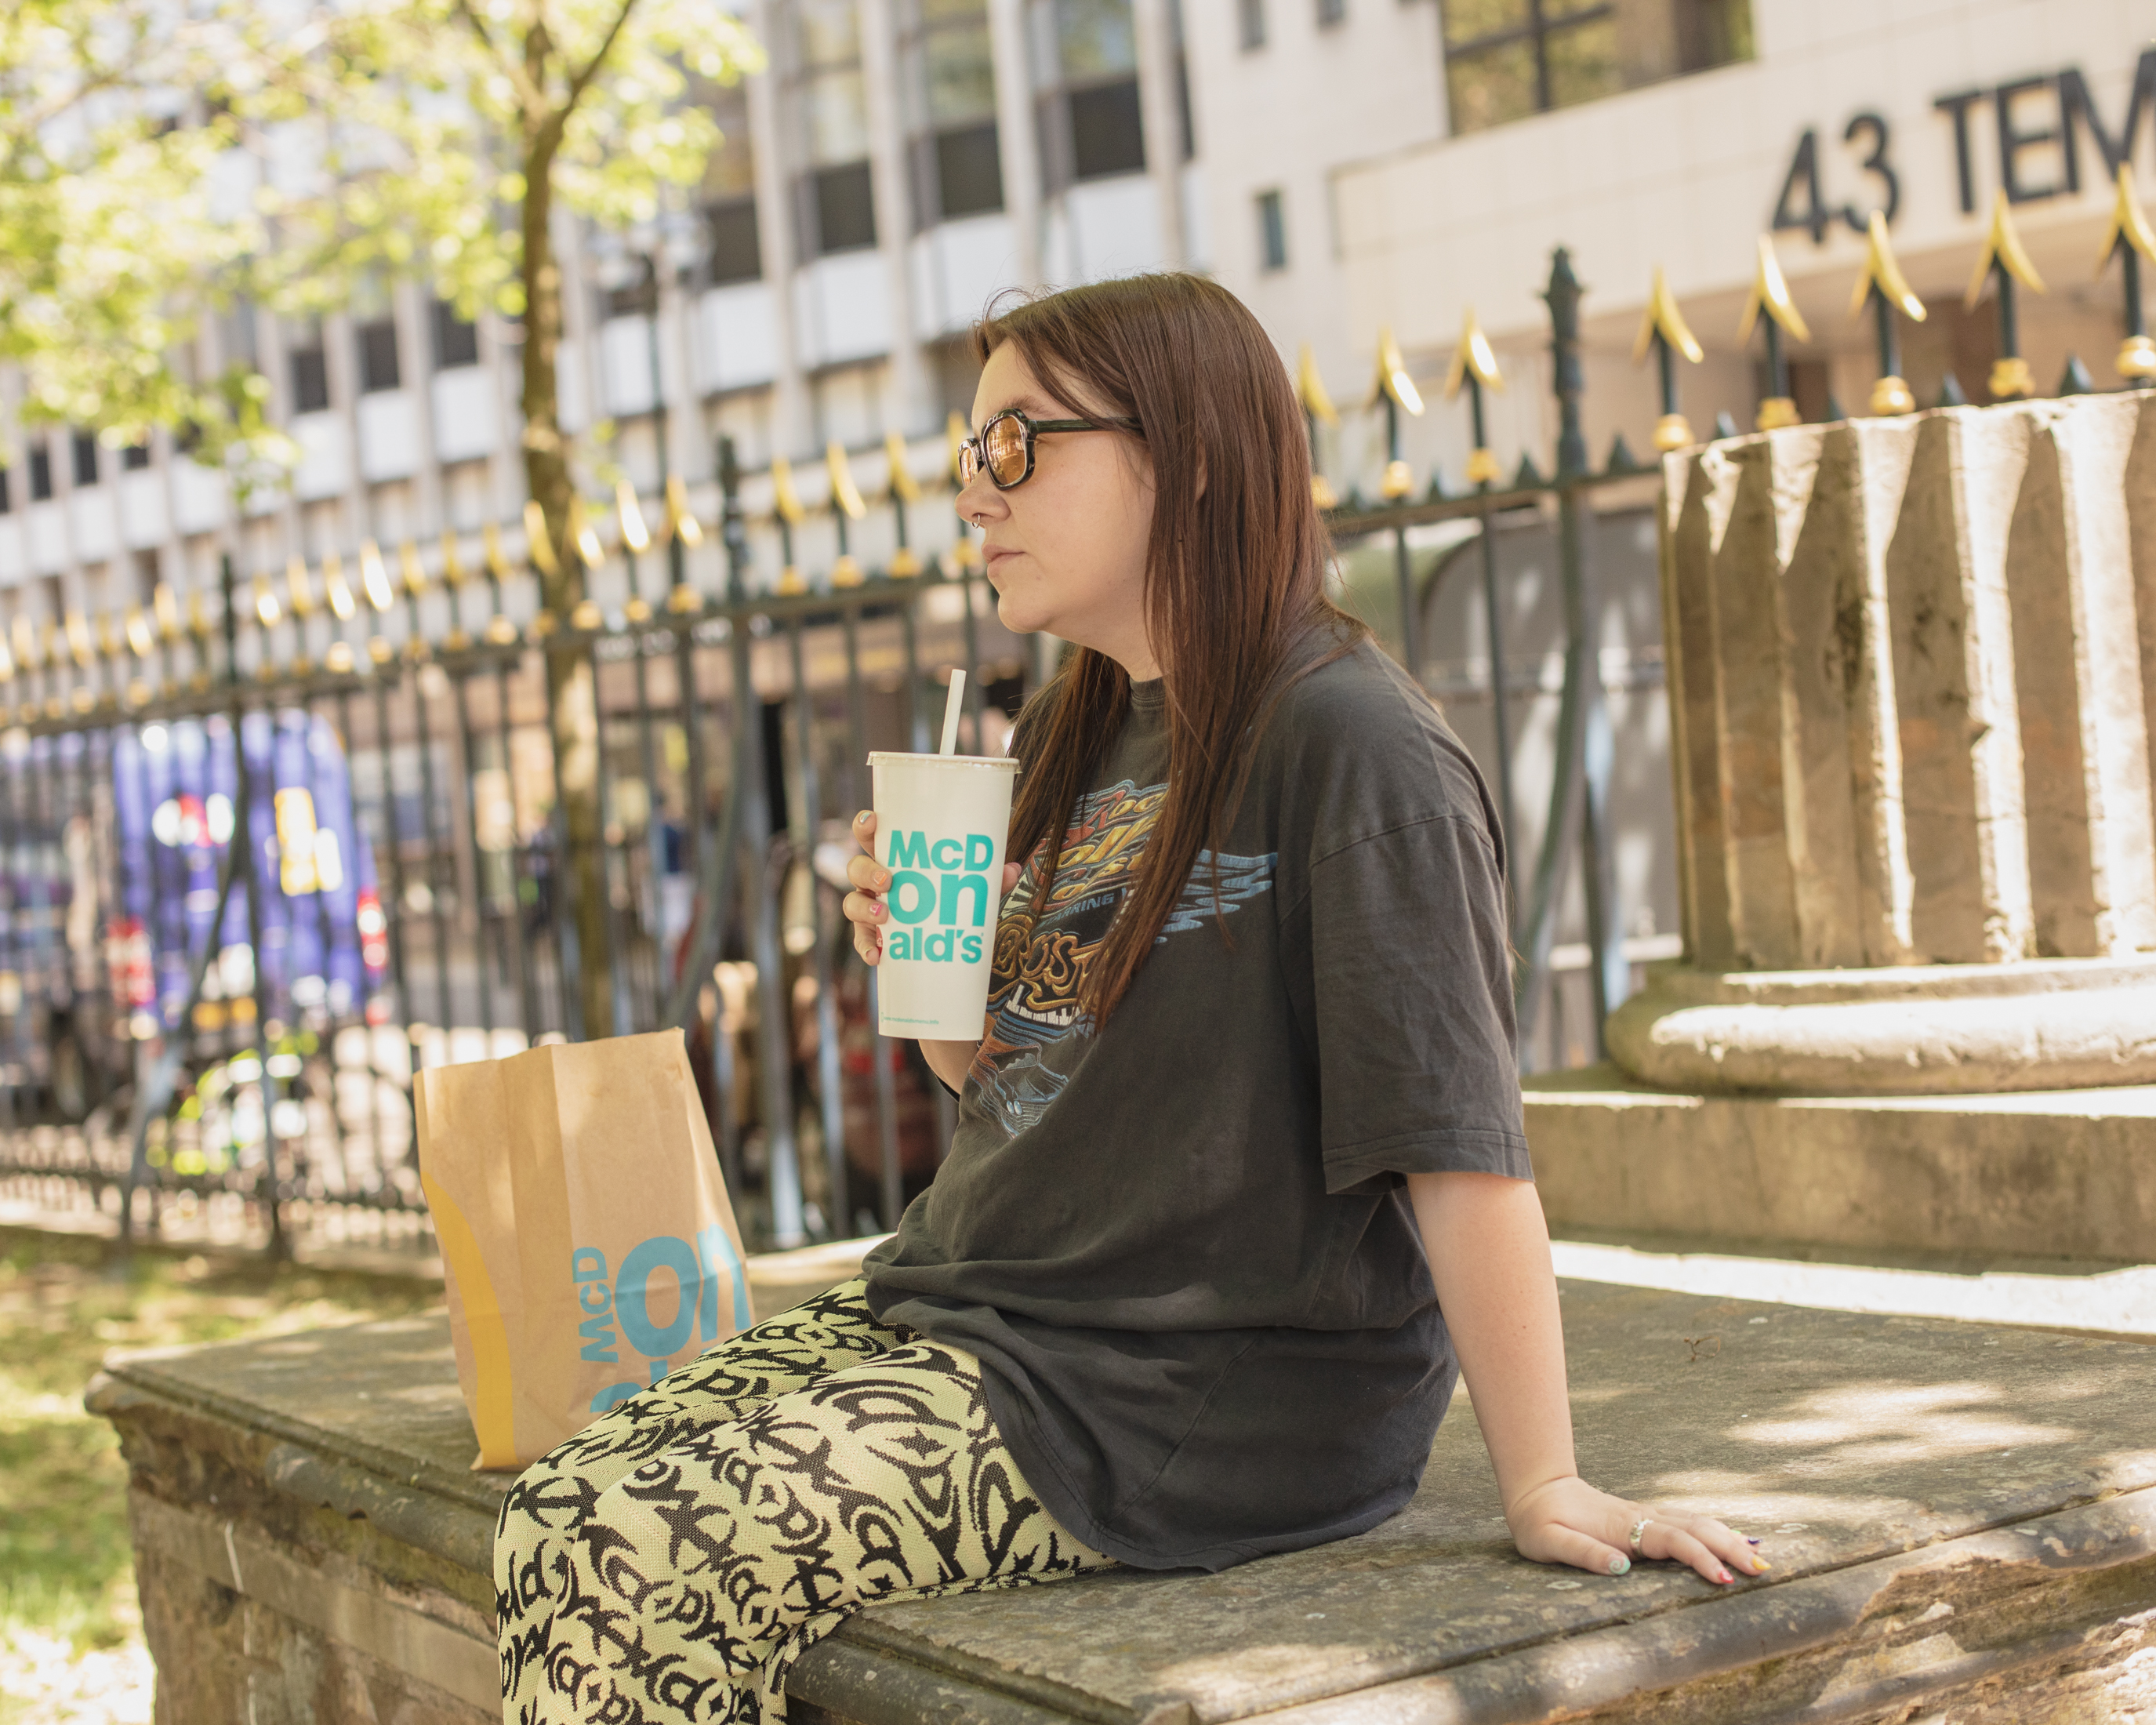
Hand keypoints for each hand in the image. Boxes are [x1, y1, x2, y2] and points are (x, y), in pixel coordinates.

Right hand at [842, 811, 1020, 966]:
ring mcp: (868, 908)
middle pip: (856, 868)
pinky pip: (861, 941)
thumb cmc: (950, 901)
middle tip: (888, 880)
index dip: (866, 825)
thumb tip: (1011, 869)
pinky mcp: (871, 936)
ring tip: (886, 916)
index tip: (874, 822)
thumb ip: (988, 879)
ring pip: (852, 903)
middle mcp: (874, 881)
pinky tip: (877, 957)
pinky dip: (866, 948)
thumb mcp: (969, 888)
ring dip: (864, 908)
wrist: (945, 943)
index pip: (871, 835)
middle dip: (867, 871)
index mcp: (893, 858)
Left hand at [1505, 1475, 1767, 1584]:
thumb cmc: (1540, 1522)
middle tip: (1761, 1572)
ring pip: (1695, 1522)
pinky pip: (1687, 1523)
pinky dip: (1715, 1531)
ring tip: (1760, 1560)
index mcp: (1622, 1528)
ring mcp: (1646, 1516)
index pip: (1672, 1541)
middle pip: (1695, 1528)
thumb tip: (1620, 1568)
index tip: (1723, 1579)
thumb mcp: (1548, 1541)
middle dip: (1729, 1548)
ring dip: (1728, 1539)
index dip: (1699, 1558)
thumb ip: (1582, 1553)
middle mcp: (1641, 1518)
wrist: (1537, 1491)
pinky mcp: (1646, 1519)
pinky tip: (1733, 1541)